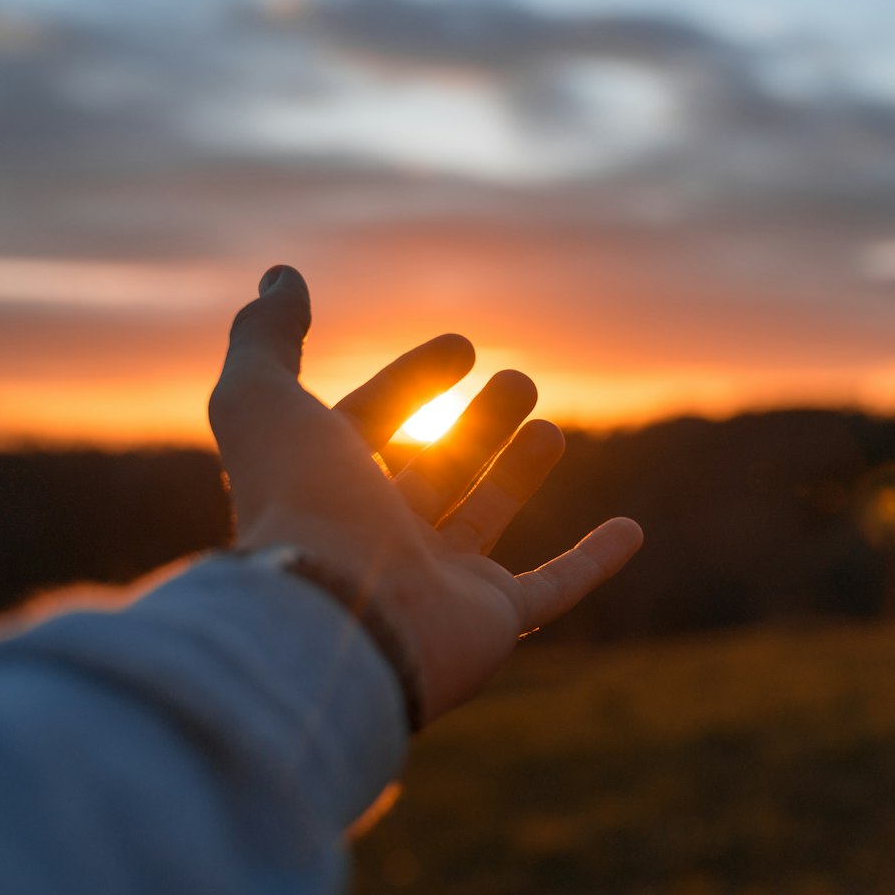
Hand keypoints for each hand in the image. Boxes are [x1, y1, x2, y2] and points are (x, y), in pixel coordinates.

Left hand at [208, 265, 642, 725]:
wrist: (334, 620)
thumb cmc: (298, 504)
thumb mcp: (263, 397)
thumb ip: (266, 334)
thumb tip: (280, 273)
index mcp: (324, 487)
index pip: (371, 423)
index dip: (412, 380)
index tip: (462, 345)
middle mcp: (376, 535)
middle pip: (433, 468)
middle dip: (475, 422)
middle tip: (518, 379)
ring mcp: (434, 581)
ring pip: (484, 517)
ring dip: (518, 472)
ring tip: (551, 428)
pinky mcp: (488, 621)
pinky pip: (551, 590)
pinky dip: (592, 563)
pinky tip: (631, 530)